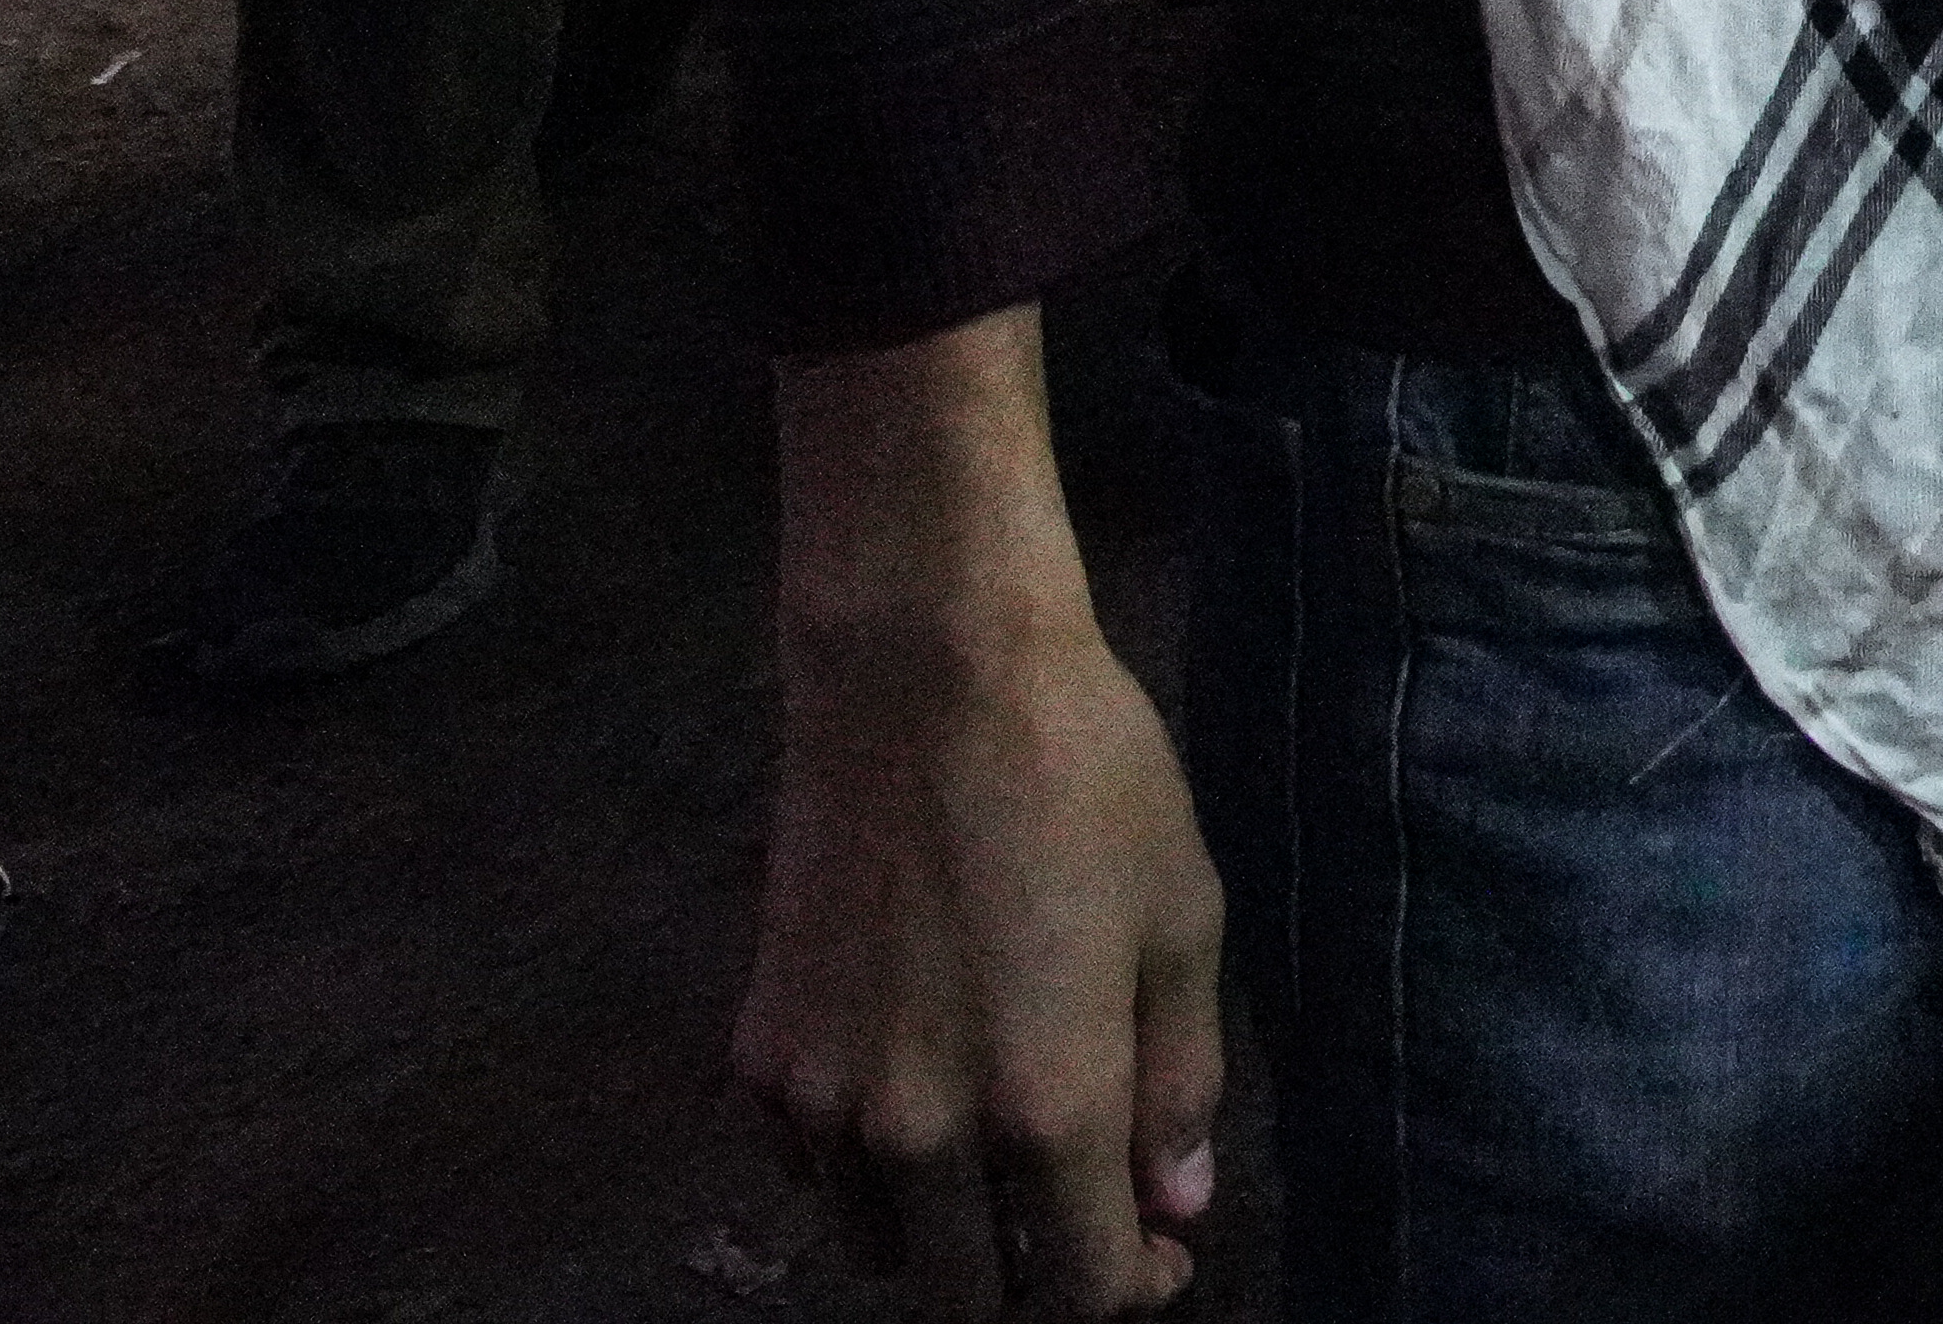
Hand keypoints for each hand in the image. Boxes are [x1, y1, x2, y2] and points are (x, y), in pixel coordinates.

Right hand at [745, 577, 1227, 1310]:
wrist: (925, 681)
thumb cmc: (1086, 781)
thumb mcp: (1183, 921)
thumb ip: (1180, 1081)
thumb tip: (1178, 1204)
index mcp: (1047, 1112)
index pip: (1077, 1289)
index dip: (1125, 1292)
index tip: (1152, 1255)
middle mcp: (921, 1139)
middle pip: (963, 1298)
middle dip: (1031, 1283)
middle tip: (1077, 1223)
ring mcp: (825, 1106)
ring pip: (879, 1248)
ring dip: (943, 1238)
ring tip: (996, 1168)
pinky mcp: (759, 1059)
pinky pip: (810, 1173)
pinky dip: (864, 1175)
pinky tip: (912, 1104)